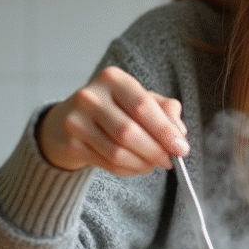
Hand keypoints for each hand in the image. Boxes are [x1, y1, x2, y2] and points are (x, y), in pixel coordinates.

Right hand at [36, 66, 189, 174]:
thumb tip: (179, 132)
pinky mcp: (70, 144)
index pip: (143, 105)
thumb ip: (164, 110)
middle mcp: (90, 96)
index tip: (181, 148)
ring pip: (117, 152)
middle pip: (129, 132)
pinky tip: (136, 166)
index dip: (165, 130)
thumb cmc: (112, 109)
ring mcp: (76, 120)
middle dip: (155, 151)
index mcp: (112, 78)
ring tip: (152, 164)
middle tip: (169, 161)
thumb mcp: (138, 99)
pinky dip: (128, 170)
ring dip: (142, 163)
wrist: (67, 121)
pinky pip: (107, 164)